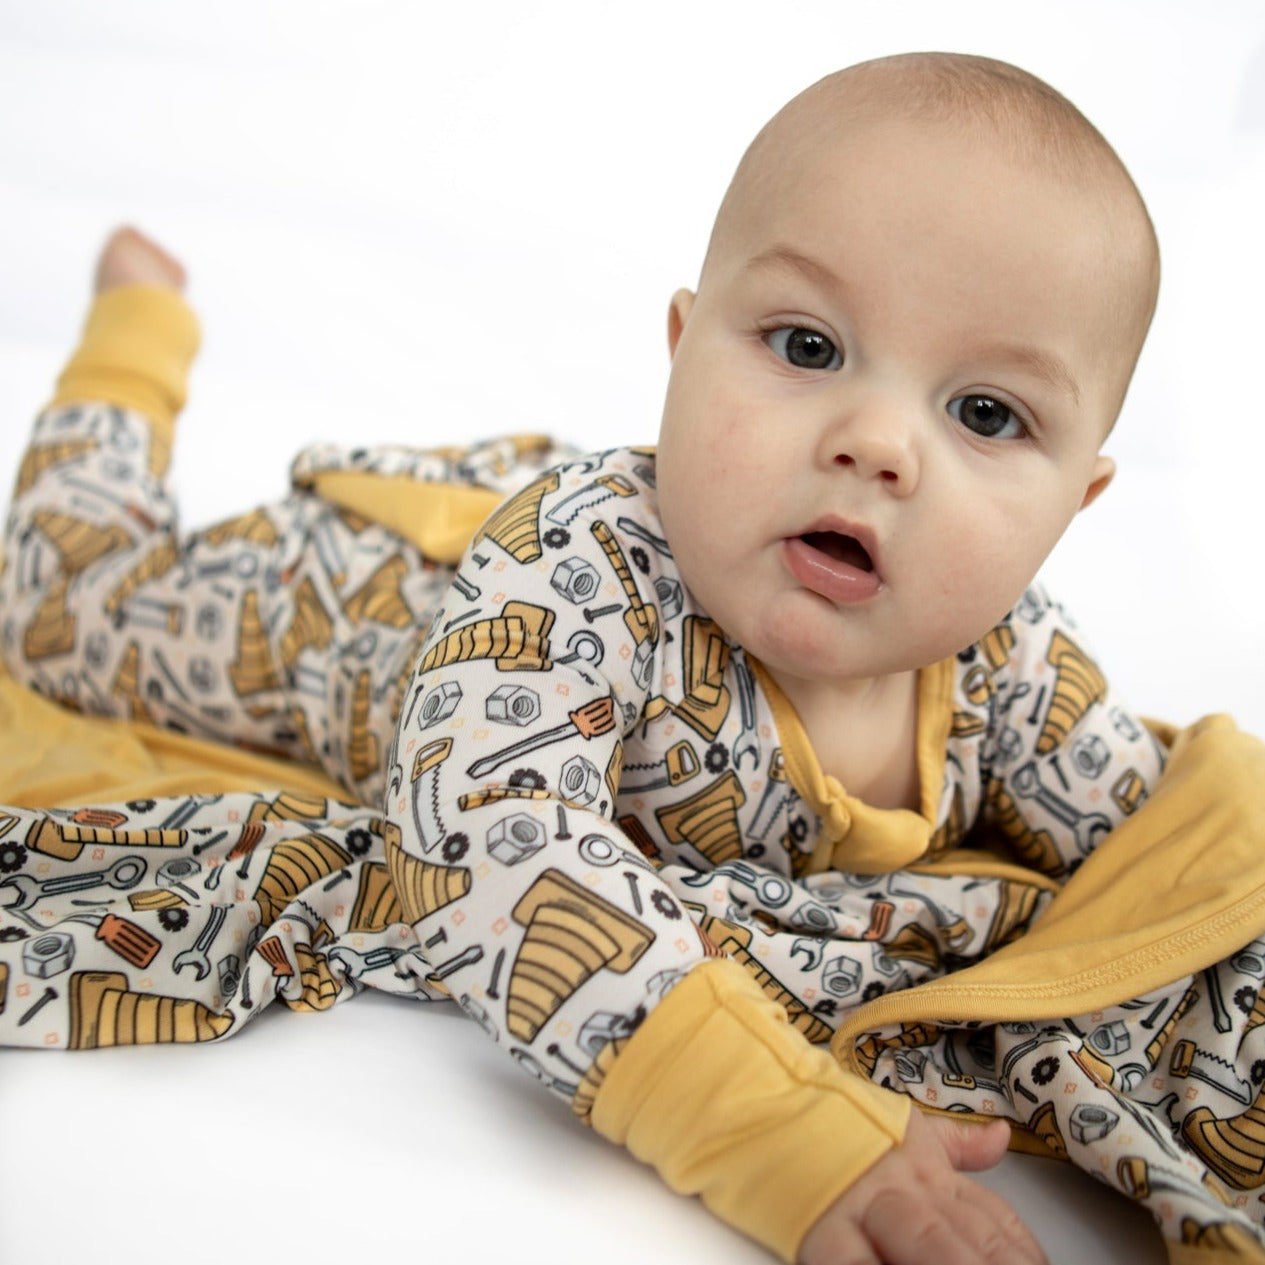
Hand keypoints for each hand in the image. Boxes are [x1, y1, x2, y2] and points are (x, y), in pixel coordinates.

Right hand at [799, 1111, 1047, 1264]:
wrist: (768, 1104)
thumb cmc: (838, 1123)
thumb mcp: (904, 1128)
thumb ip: (958, 1144)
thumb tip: (1003, 1138)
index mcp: (930, 1171)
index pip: (994, 1220)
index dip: (1024, 1254)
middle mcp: (908, 1193)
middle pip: (969, 1240)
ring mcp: (868, 1212)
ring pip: (928, 1246)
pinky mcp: (825, 1233)